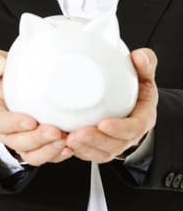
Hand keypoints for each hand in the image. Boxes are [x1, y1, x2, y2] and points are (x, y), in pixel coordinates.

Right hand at [0, 47, 72, 165]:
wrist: (23, 87)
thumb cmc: (9, 78)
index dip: (14, 124)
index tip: (31, 121)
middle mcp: (8, 131)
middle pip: (18, 142)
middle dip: (36, 139)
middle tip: (54, 131)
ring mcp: (24, 141)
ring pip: (32, 154)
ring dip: (48, 150)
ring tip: (64, 140)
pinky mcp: (39, 146)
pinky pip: (46, 156)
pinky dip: (58, 154)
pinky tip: (70, 147)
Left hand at [66, 48, 157, 162]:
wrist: (133, 106)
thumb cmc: (138, 92)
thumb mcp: (145, 76)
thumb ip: (145, 65)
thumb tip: (138, 57)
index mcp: (142, 119)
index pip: (133, 128)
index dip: (119, 128)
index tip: (103, 123)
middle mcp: (128, 135)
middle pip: (114, 145)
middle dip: (95, 141)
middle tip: (77, 134)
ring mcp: (114, 143)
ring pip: (101, 153)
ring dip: (84, 148)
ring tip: (68, 139)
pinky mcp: (100, 147)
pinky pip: (90, 154)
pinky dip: (78, 151)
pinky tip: (64, 143)